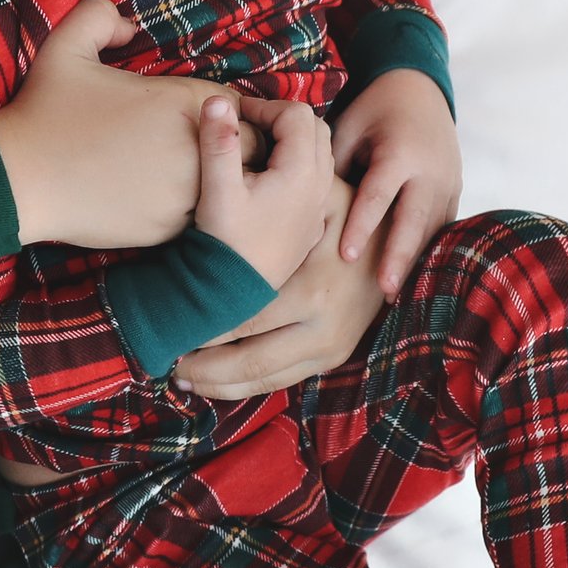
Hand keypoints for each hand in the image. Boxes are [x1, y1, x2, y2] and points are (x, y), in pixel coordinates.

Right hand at [0, 0, 237, 249]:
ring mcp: (187, 194)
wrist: (20, 181)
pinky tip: (162, 200)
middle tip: (198, 147)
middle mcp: (197, 148)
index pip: (236, 105)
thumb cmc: (45, 112)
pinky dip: (191, 209)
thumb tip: (129, 26)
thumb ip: (101, 17)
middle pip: (247, 149)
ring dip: (216, 181)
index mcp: (183, 101)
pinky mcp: (170, 229)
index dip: (221, 110)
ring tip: (184, 176)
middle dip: (230, 146)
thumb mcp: (66, 45)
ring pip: (228, 188)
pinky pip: (202, 220)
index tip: (198, 115)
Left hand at [172, 174, 384, 398]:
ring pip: (264, 380)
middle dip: (205, 367)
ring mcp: (330, 349)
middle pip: (250, 361)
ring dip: (220, 384)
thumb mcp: (325, 199)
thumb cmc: (352, 213)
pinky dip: (245, 387)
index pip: (245, 322)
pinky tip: (214, 383)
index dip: (204, 330)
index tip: (171, 329)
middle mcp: (323, 330)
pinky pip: (281, 382)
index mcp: (314, 292)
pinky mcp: (332, 358)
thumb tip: (232, 181)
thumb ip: (282, 197)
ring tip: (182, 378)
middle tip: (166, 364)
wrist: (401, 247)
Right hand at [191, 94, 331, 288]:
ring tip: (259, 149)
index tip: (234, 116)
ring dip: (294, 141)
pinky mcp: (312, 225)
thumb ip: (218, 141)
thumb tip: (218, 100)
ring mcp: (318, 207)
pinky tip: (271, 180)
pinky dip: (299, 166)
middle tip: (249, 126)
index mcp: (300, 172)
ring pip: (320, 154)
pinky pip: (317, 181)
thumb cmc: (226, 241)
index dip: (263, 106)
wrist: (235, 291)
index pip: (295, 114)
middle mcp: (318, 187)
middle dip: (283, 118)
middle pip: (316, 129)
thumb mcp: (217, 188)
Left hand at [331, 68, 460, 298]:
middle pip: (414, 220)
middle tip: (383, 291)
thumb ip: (336, 166)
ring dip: (414, 263)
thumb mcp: (349, 128)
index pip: (379, 195)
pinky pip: (442, 227)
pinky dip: (428, 253)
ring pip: (432, 229)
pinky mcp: (455, 192)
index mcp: (401, 152)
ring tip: (395, 296)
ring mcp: (448, 183)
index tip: (347, 257)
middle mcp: (430, 170)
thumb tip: (313, 209)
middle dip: (398, 257)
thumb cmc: (373, 110)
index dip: (363, 226)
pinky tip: (413, 281)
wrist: (420, 88)